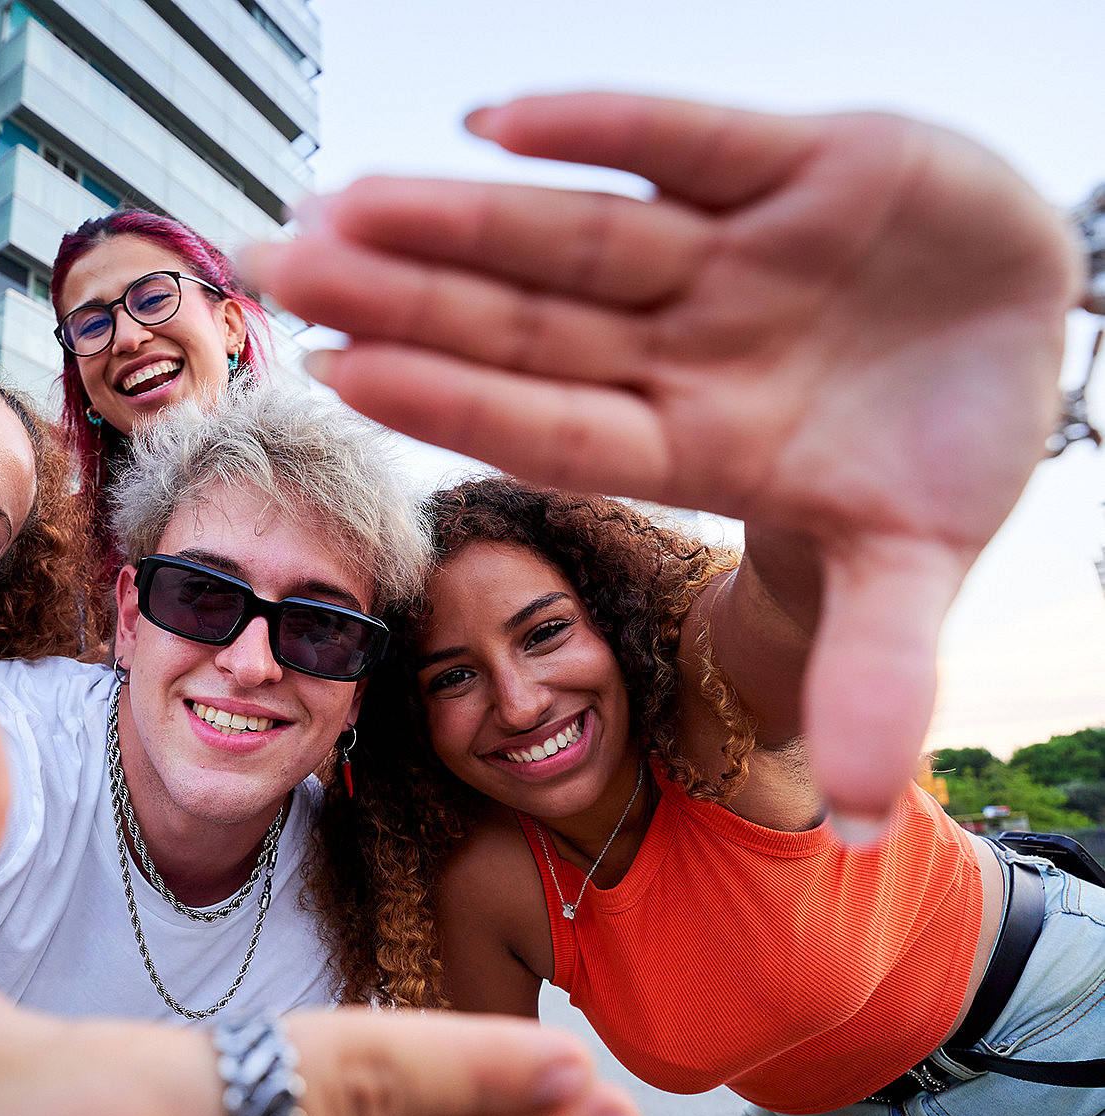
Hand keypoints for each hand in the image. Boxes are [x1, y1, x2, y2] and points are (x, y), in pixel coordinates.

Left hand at [241, 93, 1079, 827]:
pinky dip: (601, 126)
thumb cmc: (938, 450)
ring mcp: (732, 254)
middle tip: (275, 266)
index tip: (336, 375)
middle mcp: (686, 345)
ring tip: (336, 199)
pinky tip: (492, 120)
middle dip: (401, 296)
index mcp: (692, 441)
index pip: (542, 424)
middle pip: (520, 322)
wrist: (1012, 329)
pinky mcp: (799, 161)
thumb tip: (851, 822)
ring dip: (456, 215)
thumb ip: (873, 673)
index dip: (446, 400)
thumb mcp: (910, 560)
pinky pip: (684, 137)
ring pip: (571, 230)